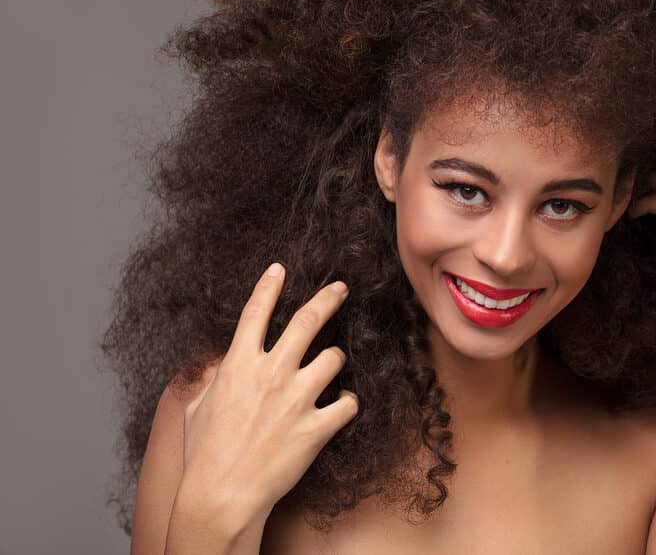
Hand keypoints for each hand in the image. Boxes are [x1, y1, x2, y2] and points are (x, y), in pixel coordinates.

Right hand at [179, 263, 358, 516]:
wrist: (221, 496)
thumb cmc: (204, 456)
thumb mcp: (197, 408)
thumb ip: (213, 379)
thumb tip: (222, 364)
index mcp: (238, 365)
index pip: (255, 313)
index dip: (268, 286)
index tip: (280, 268)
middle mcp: (271, 373)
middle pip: (307, 320)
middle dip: (328, 298)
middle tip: (340, 287)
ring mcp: (297, 399)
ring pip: (334, 358)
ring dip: (334, 361)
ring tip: (329, 371)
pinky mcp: (317, 426)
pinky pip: (348, 402)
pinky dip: (348, 403)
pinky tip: (341, 407)